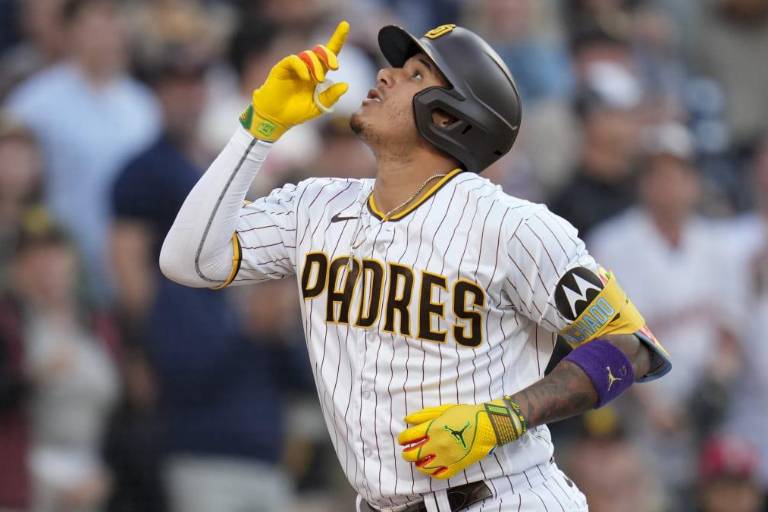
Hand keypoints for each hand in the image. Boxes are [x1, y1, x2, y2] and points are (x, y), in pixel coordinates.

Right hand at [240, 20, 349, 141]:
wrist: (276, 118)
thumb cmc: (296, 112)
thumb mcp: (319, 106)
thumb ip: (331, 96)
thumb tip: (346, 85)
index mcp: (317, 74)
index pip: (329, 54)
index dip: (337, 39)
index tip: (346, 25)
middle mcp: (307, 68)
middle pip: (320, 51)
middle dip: (329, 55)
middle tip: (335, 67)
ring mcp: (295, 67)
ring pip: (308, 55)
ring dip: (316, 65)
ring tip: (318, 79)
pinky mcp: (282, 68)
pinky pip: (294, 60)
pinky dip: (302, 67)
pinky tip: (306, 77)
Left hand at [398, 399, 526, 478]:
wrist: (487, 425)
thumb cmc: (465, 414)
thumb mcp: (443, 409)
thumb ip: (424, 415)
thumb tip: (407, 420)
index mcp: (433, 428)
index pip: (409, 437)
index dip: (402, 439)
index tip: (403, 439)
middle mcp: (437, 444)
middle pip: (412, 454)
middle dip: (406, 454)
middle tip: (407, 452)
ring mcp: (446, 457)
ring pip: (424, 467)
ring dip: (417, 465)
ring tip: (418, 461)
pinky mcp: (456, 466)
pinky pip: (439, 475)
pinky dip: (432, 473)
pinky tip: (431, 467)